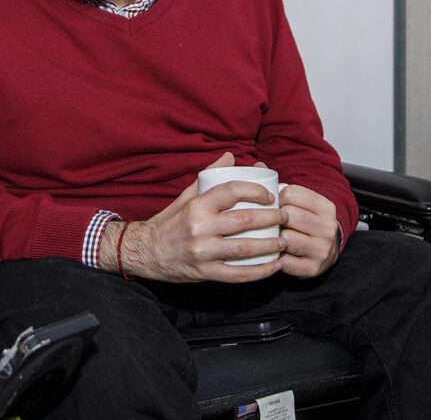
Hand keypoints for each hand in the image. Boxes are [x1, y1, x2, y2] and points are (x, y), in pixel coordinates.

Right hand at [104, 152, 285, 283]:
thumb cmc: (169, 222)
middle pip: (244, 220)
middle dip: (272, 218)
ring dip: (270, 245)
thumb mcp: (185, 196)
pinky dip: (259, 272)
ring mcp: (202, 252)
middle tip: (286, 217)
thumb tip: (230, 156)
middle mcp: (199, 227)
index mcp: (197, 205)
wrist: (145, 251)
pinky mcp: (204, 273)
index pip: (232, 191)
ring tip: (285, 241)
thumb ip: (208, 177)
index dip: (256, 191)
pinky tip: (274, 266)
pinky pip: (237, 274)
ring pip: (244, 248)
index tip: (271, 196)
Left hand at [275, 183, 340, 277]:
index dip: (276, 198)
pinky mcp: (313, 268)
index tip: (273, 205)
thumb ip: (279, 185)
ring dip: (274, 239)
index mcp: (325, 207)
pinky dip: (275, 257)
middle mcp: (327, 227)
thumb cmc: (306, 224)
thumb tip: (258, 165)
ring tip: (272, 237)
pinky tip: (274, 253)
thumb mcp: (300, 203)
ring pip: (286, 238)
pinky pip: (284, 261)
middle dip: (274, 219)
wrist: (325, 252)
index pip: (291, 193)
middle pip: (288, 215)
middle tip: (269, 222)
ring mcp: (321, 249)